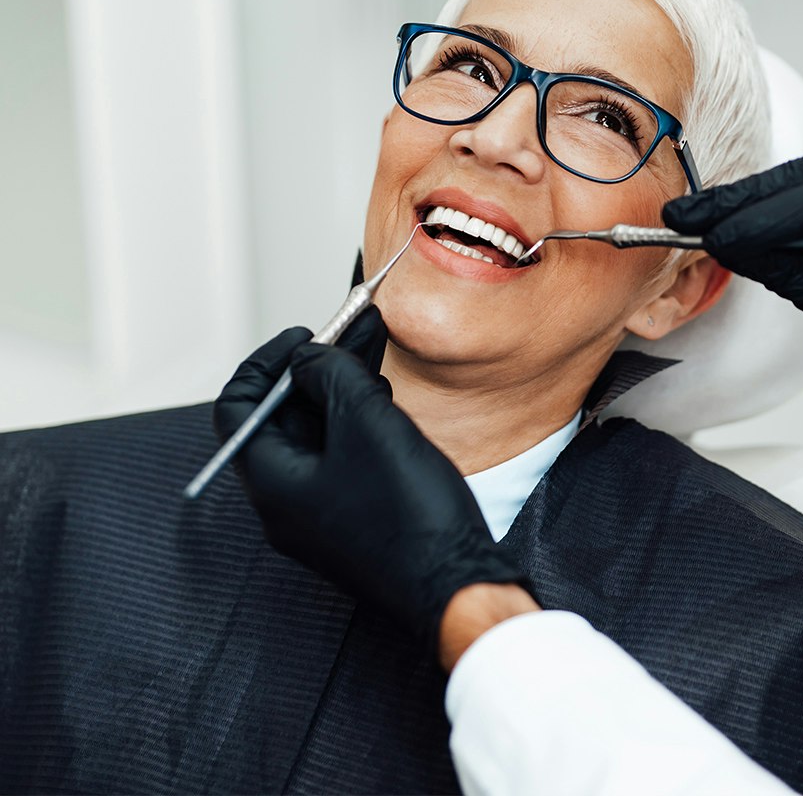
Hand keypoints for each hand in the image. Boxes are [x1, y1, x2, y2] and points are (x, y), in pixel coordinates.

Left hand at [213, 309, 529, 654]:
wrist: (456, 582)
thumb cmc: (407, 510)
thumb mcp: (365, 420)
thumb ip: (328, 374)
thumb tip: (308, 359)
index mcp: (270, 481)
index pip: (239, 407)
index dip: (267, 360)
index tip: (306, 334)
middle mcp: (285, 500)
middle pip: (283, 416)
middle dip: (316, 367)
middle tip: (351, 327)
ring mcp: (320, 512)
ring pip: (318, 434)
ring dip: (341, 387)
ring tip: (374, 347)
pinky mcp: (353, 517)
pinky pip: (342, 455)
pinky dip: (357, 418)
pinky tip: (385, 394)